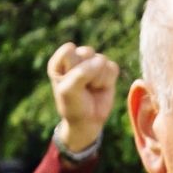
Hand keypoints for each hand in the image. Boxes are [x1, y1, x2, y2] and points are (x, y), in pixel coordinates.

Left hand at [47, 42, 120, 157]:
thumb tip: (102, 61)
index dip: (71, 68)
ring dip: (97, 79)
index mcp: (60, 60)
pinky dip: (107, 81)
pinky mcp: (107, 69)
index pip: (69, 51)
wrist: (87, 121)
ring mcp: (93, 62)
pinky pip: (112, 67)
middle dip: (86, 73)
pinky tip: (100, 88)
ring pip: (100, 60)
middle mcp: (76, 58)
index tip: (68, 83)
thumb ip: (82, 73)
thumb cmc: (73, 105)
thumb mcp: (69, 90)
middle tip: (81, 87)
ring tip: (90, 89)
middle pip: (86, 52)